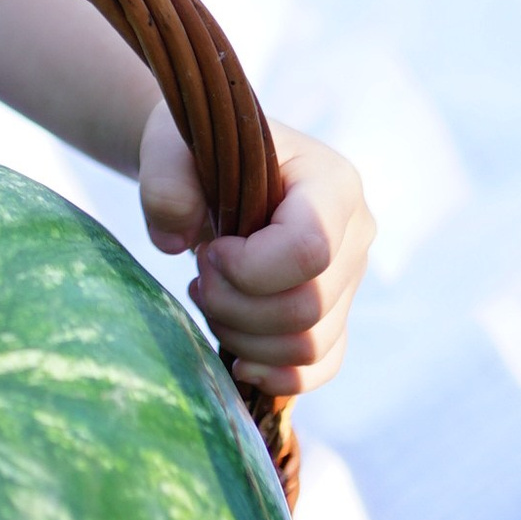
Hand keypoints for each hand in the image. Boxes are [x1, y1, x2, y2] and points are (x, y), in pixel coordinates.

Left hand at [138, 105, 374, 397]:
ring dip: (244, 336)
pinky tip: (235, 354)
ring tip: (209, 298)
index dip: (248, 267)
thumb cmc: (198, 155)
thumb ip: (165, 183)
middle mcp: (355, 233)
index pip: (310, 249)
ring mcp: (350, 279)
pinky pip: (321, 367)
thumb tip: (175, 244)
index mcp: (332, 182)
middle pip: (308, 307)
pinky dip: (274, 372)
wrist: (211, 172)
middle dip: (235, 305)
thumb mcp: (171, 147)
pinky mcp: (336, 315)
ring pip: (310, 345)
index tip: (209, 249)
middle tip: (199, 275)